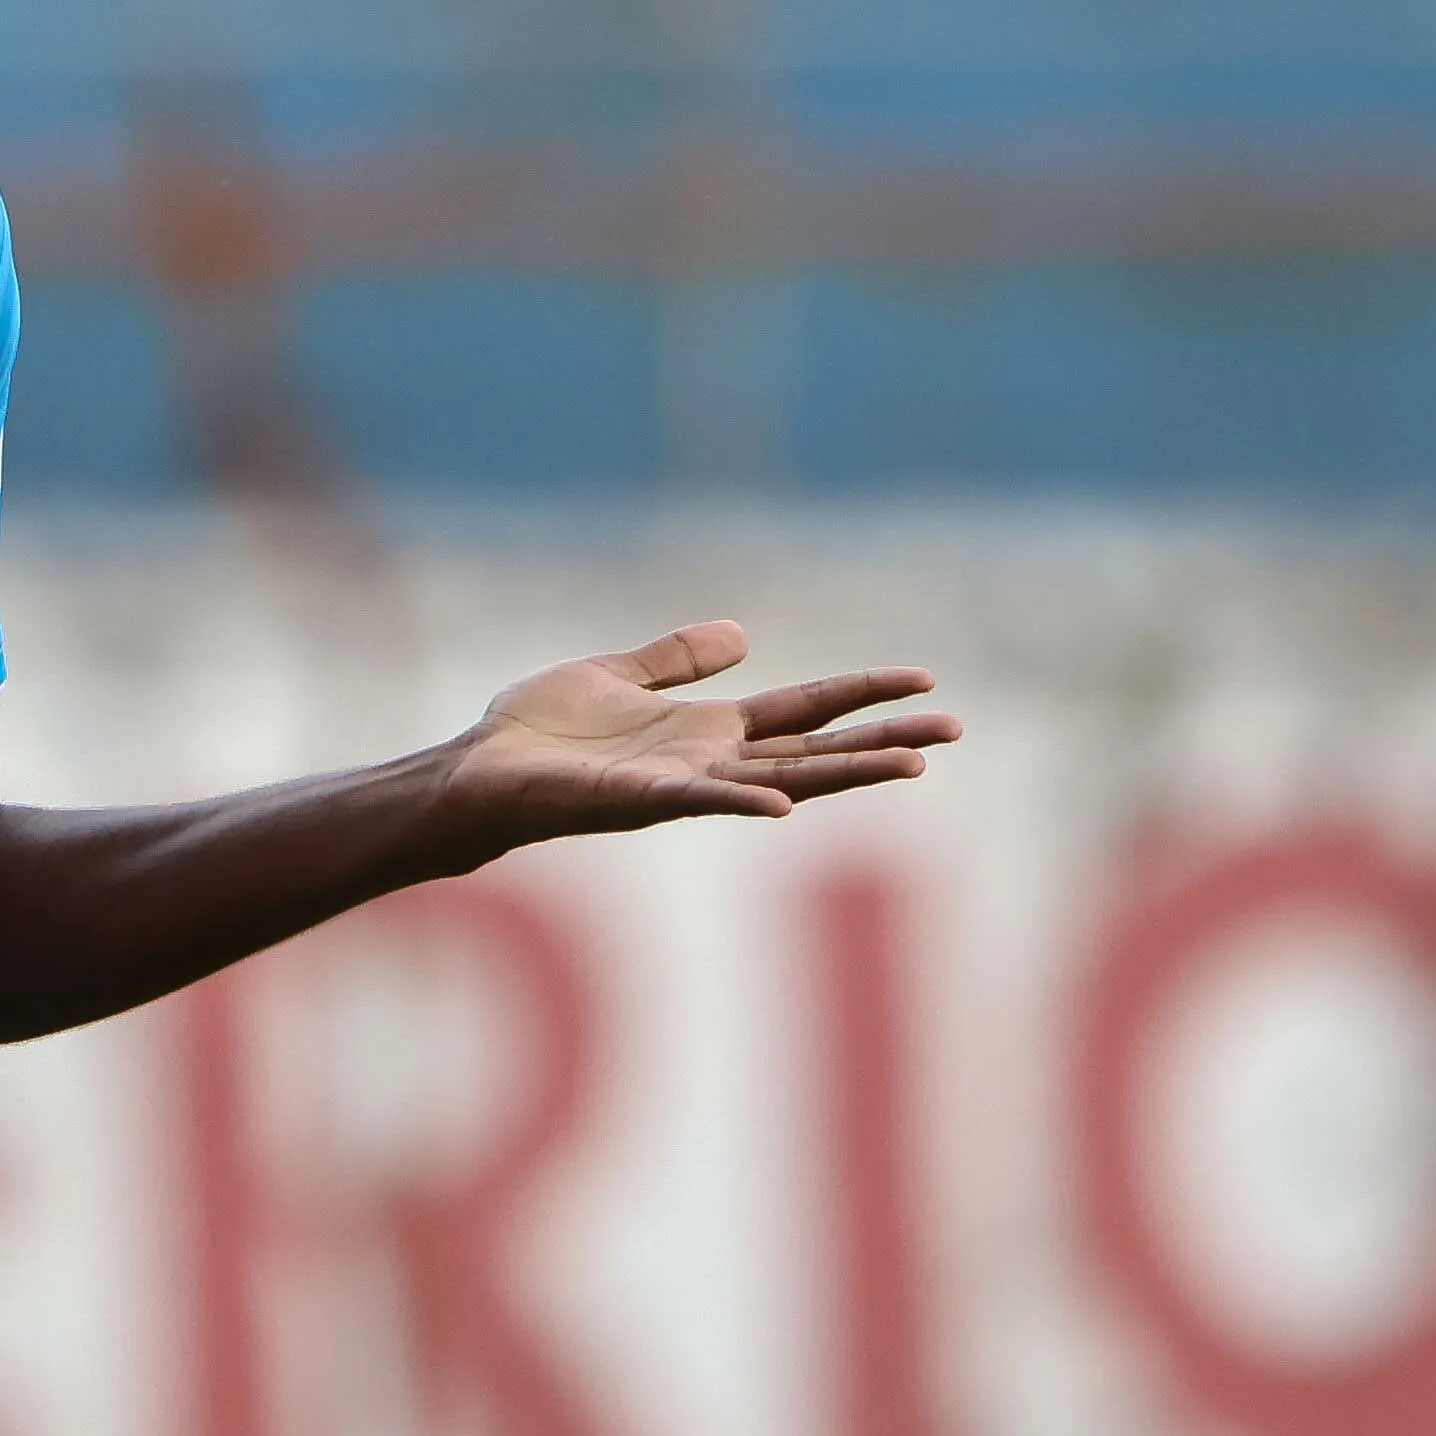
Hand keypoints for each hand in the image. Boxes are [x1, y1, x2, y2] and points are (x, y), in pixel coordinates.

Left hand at [434, 620, 953, 847]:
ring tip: (911, 765)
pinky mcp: (637, 800)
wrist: (479, 772)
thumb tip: (742, 634)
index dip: (864, 692)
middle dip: (885, 740)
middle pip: (817, 749)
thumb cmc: (539, 733)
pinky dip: (742, 799)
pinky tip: (783, 799)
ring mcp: (680, 786)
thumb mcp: (616, 674)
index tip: (926, 680)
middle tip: (956, 730)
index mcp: (708, 731)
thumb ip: (677, 659)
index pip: (806, 709)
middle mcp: (709, 762)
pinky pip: (700, 801)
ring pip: (781, 778)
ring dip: (844, 774)